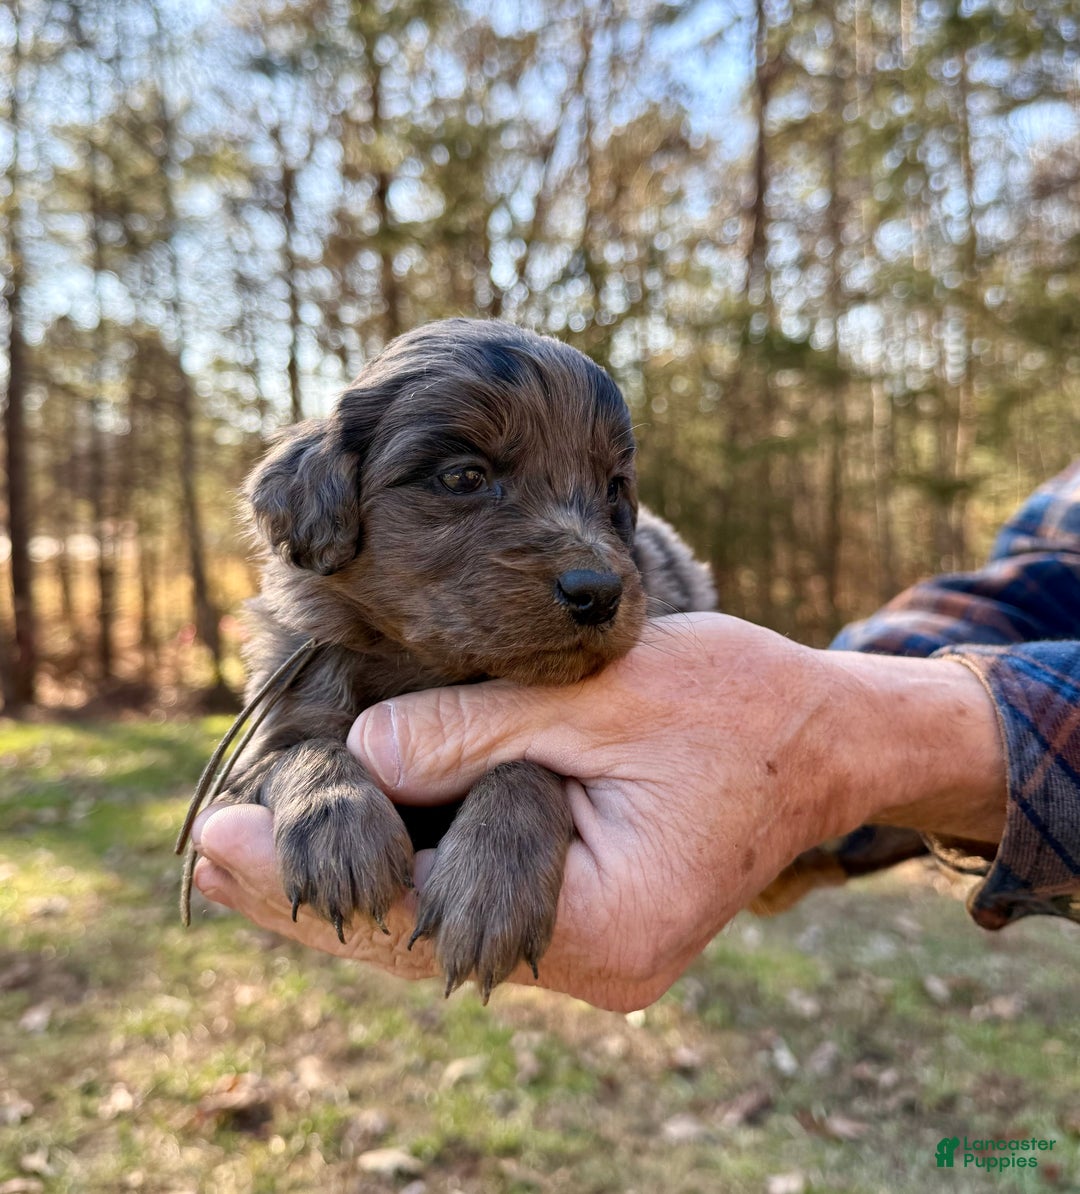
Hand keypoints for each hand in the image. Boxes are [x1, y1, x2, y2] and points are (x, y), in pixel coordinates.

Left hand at [193, 613, 1004, 1010]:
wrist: (828, 734)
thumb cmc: (737, 704)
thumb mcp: (600, 697)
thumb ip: (475, 728)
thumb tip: (360, 755)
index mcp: (607, 920)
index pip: (427, 919)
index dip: (317, 880)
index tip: (220, 842)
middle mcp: (597, 959)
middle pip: (423, 936)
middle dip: (315, 890)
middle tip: (208, 851)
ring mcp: (596, 944)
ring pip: (446, 921)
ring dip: (356, 883)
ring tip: (244, 853)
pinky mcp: (593, 912)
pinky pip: (481, 898)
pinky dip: (414, 869)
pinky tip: (352, 837)